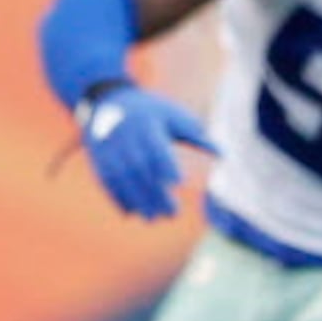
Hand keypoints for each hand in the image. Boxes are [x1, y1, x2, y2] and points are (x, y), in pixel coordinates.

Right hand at [78, 84, 218, 219]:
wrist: (107, 102)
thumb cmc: (150, 112)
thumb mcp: (173, 115)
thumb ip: (196, 135)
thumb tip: (222, 155)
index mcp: (146, 124)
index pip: (156, 146)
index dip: (165, 163)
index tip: (179, 181)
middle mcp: (125, 137)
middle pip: (140, 168)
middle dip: (154, 192)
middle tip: (172, 213)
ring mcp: (109, 149)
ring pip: (122, 179)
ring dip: (137, 201)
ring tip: (152, 218)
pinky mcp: (99, 160)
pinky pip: (107, 182)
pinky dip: (118, 199)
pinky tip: (131, 213)